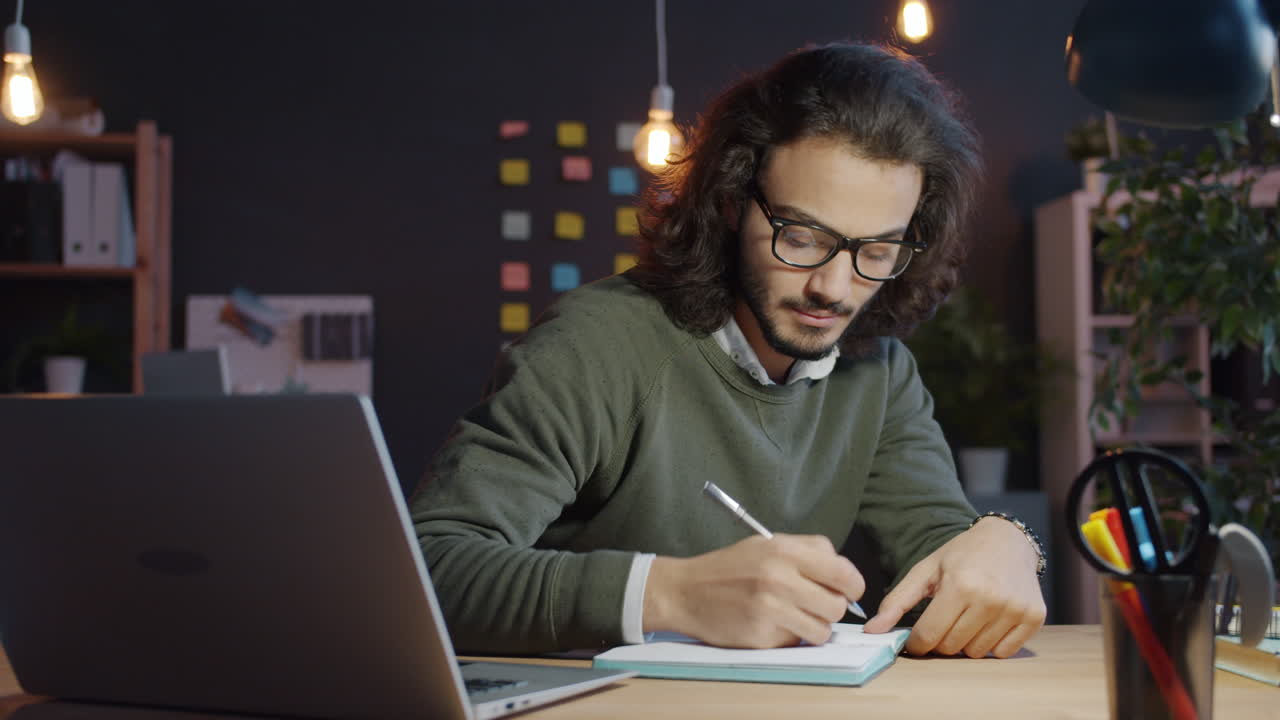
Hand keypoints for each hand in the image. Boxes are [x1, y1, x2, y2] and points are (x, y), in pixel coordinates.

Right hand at [643, 534, 864, 648]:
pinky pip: (796, 642)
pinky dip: (789, 636)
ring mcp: (770, 609)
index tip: (848, 590)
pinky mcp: (761, 636)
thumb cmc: (729, 567)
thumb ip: (807, 551)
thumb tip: (844, 572)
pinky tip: (770, 624)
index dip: (853, 585)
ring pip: (822, 630)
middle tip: (813, 604)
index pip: (843, 572)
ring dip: (813, 626)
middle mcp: (779, 578)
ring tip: (793, 616)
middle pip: (837, 606)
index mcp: (784, 551)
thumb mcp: (766, 544)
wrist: (685, 591)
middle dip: (831, 608)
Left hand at [862, 517, 1045, 657]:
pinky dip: (991, 644)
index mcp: (960, 584)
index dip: (917, 642)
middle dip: (940, 641)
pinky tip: (987, 621)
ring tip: (967, 617)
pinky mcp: (1034, 617)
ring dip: (965, 642)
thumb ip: (897, 601)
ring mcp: (1015, 609)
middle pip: (951, 647)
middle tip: (943, 621)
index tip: (916, 638)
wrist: (1008, 541)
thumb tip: (872, 630)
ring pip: (976, 652)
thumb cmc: (961, 555)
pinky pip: (1003, 652)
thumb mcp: (925, 571)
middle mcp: (990, 598)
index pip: (928, 636)